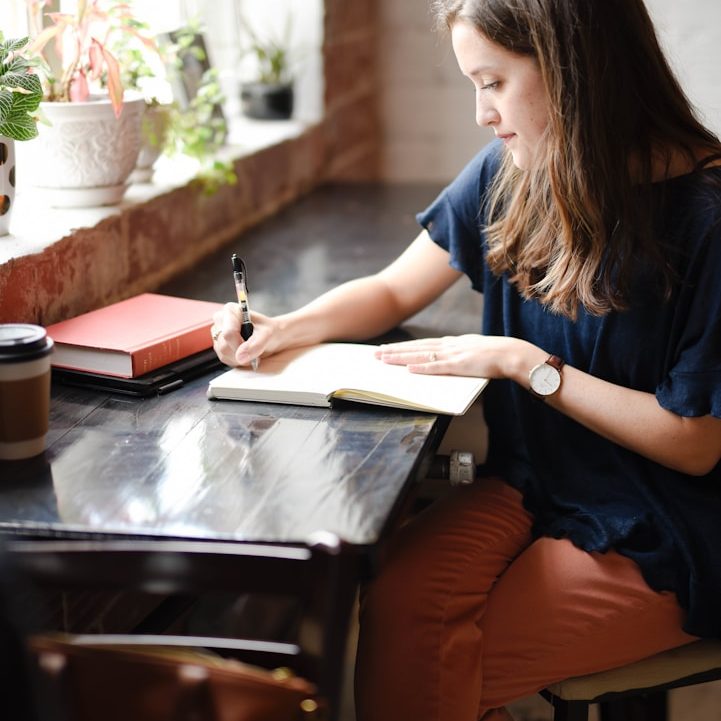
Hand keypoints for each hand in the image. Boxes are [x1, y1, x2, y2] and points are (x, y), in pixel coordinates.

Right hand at [211, 303, 277, 366]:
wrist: (269, 336)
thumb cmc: (268, 330)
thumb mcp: (267, 334)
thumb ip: (256, 344)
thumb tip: (240, 357)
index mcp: (230, 310)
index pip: (228, 333)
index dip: (240, 345)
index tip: (253, 349)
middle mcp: (220, 320)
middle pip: (224, 345)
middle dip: (241, 352)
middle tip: (255, 350)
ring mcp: (217, 333)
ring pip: (223, 354)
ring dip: (240, 358)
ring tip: (251, 351)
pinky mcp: (218, 346)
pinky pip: (225, 358)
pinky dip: (237, 360)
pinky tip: (245, 353)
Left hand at [375, 334, 532, 379]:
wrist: (513, 354)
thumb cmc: (497, 356)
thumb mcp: (473, 352)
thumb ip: (459, 355)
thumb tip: (447, 361)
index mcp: (453, 343)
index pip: (423, 344)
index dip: (404, 346)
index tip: (388, 348)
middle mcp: (449, 346)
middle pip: (416, 347)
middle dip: (394, 350)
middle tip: (375, 353)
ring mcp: (453, 354)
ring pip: (421, 355)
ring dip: (401, 357)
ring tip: (383, 359)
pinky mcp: (460, 365)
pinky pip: (437, 367)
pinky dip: (422, 367)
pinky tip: (408, 369)